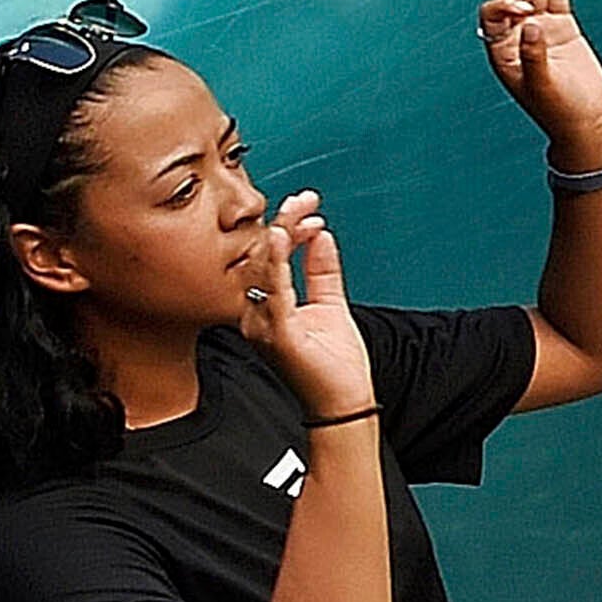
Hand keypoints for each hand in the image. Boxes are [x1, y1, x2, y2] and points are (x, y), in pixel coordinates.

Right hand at [240, 194, 373, 422]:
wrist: (344, 403)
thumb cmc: (333, 363)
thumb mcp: (330, 304)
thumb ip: (322, 269)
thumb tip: (321, 233)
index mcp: (266, 307)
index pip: (269, 257)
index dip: (287, 226)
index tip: (308, 204)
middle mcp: (256, 315)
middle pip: (263, 257)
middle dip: (285, 222)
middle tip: (306, 199)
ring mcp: (262, 325)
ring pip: (264, 268)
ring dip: (283, 235)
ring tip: (297, 210)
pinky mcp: (277, 334)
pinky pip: (273, 291)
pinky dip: (278, 262)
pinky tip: (284, 237)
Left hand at [477, 0, 601, 155]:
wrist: (587, 122)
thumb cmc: (559, 111)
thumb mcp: (542, 87)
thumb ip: (533, 56)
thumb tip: (531, 26)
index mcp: (502, 51)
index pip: (493, 15)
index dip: (506, 5)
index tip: (527, 10)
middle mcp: (518, 36)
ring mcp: (541, 29)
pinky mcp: (563, 27)